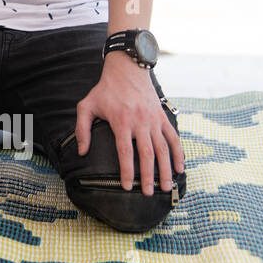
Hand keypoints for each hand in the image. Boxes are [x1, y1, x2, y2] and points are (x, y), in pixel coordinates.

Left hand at [74, 53, 184, 195]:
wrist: (127, 69)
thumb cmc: (104, 90)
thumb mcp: (86, 106)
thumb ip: (82, 129)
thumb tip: (82, 152)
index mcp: (121, 121)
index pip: (125, 151)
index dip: (126, 171)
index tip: (125, 186)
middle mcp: (140, 122)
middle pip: (147, 154)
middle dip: (148, 176)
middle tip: (147, 193)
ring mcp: (153, 119)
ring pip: (163, 148)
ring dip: (166, 169)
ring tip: (165, 187)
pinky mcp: (162, 117)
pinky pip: (173, 137)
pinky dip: (178, 153)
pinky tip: (180, 168)